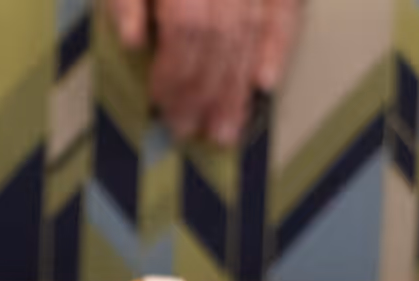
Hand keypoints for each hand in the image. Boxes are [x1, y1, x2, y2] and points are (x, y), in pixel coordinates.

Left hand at [111, 0, 300, 147]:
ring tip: (226, 129)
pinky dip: (280, 47)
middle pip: (222, 36)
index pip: (187, 26)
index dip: (176, 72)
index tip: (163, 106)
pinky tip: (266, 85)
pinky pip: (285, 10)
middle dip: (205, 90)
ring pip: (251, 31)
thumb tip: (134, 42)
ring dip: (237, 86)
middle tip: (190, 130)